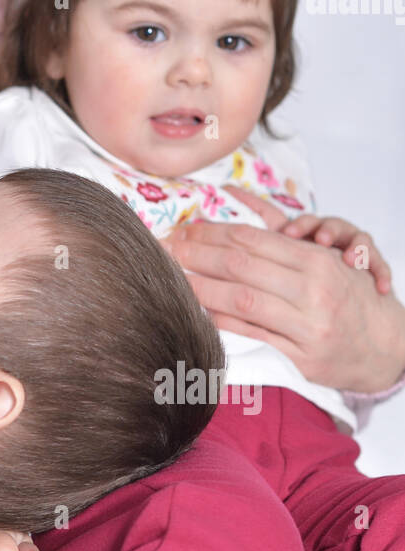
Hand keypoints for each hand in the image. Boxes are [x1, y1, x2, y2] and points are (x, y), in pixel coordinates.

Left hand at [165, 190, 404, 393]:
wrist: (387, 346)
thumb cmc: (348, 295)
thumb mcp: (323, 256)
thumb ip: (277, 228)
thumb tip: (232, 193)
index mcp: (317, 260)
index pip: (253, 240)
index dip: (213, 233)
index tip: (184, 229)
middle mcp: (314, 290)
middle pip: (242, 267)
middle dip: (198, 256)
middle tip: (167, 248)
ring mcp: (308, 326)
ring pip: (242, 300)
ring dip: (201, 287)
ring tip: (174, 277)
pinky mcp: (302, 358)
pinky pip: (252, 335)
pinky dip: (222, 321)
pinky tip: (199, 310)